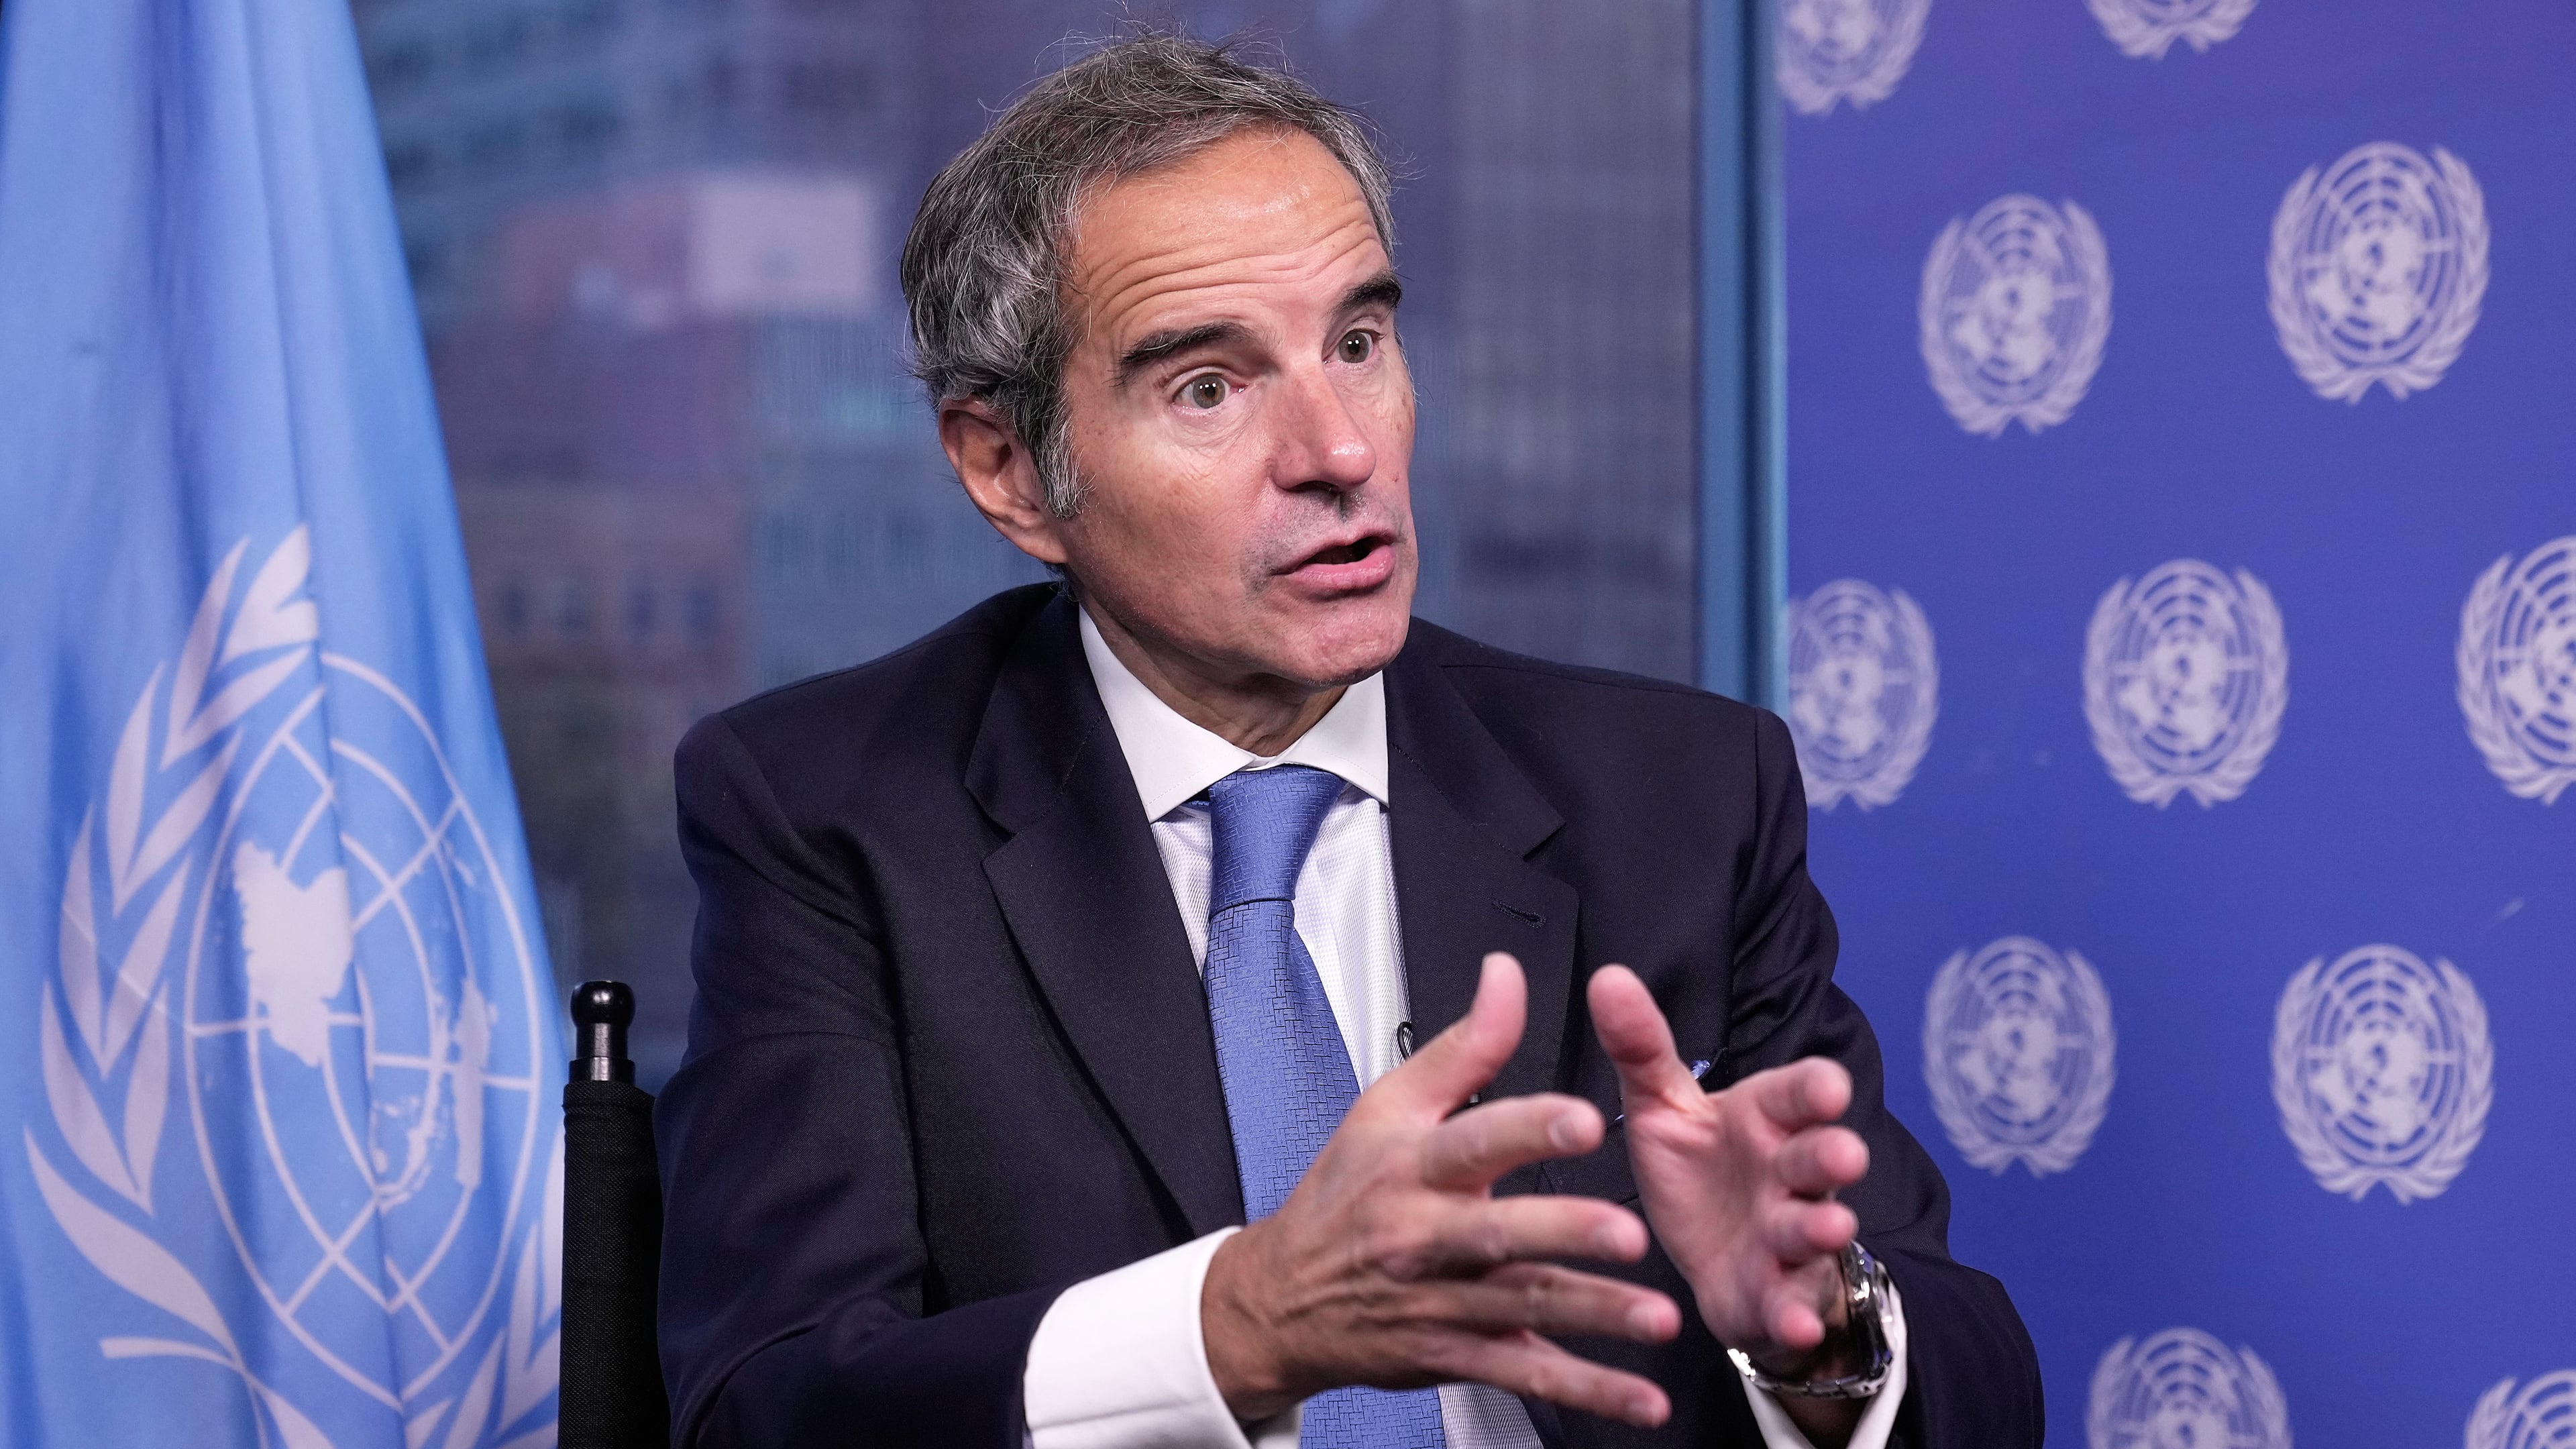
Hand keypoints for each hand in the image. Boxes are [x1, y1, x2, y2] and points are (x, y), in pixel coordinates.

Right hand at [1201, 954, 1682, 1428]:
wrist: (1283, 1299)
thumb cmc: (1344, 1194)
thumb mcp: (1388, 1107)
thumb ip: (1465, 1046)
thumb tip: (1506, 975)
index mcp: (1414, 1167)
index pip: (1472, 1140)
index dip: (1528, 1127)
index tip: (1582, 1117)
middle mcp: (1426, 1236)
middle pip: (1500, 1234)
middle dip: (1566, 1233)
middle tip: (1629, 1232)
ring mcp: (1442, 1302)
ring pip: (1523, 1309)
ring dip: (1594, 1316)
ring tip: (1658, 1319)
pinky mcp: (1456, 1355)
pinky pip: (1526, 1375)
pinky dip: (1586, 1391)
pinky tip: (1639, 1399)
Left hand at [1586, 965, 1869, 1375]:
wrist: (1714, 1258)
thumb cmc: (1698, 1167)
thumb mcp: (1663, 1106)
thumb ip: (1642, 1047)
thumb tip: (1607, 975)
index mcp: (1764, 1119)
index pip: (1797, 1094)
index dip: (1815, 1090)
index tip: (1828, 1086)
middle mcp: (1788, 1174)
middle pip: (1817, 1158)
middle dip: (1832, 1154)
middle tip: (1843, 1152)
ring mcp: (1789, 1236)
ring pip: (1813, 1228)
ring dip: (1822, 1229)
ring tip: (1828, 1227)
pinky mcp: (1777, 1294)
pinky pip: (1790, 1304)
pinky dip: (1795, 1315)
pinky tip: (1794, 1322)